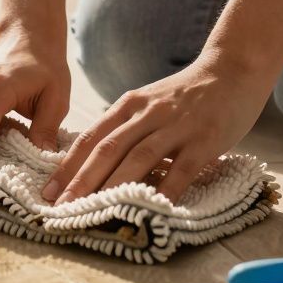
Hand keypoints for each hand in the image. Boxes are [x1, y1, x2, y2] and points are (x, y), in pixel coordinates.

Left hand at [41, 54, 272, 203]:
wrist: (233, 69)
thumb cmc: (187, 95)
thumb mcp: (148, 104)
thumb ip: (126, 128)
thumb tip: (95, 165)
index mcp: (129, 106)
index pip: (90, 138)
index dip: (67, 166)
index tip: (48, 191)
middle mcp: (147, 114)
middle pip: (107, 149)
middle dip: (81, 181)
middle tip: (61, 208)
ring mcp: (176, 126)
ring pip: (137, 159)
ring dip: (112, 188)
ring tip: (94, 212)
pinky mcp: (204, 140)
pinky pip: (181, 170)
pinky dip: (164, 191)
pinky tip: (150, 210)